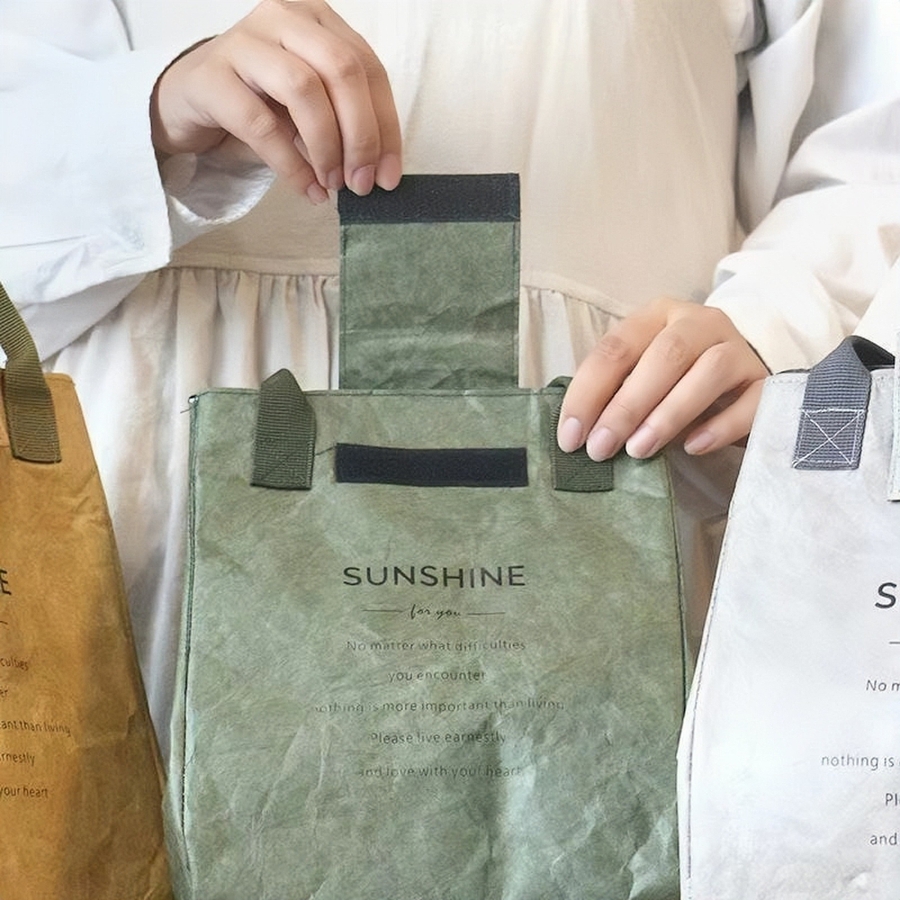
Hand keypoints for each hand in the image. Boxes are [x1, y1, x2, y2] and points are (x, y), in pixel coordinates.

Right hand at [149, 0, 401, 202]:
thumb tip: (381, 172)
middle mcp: (282, 17)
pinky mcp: (212, 77)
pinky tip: (308, 190)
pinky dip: (292, 165)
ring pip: (304, 89)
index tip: (390, 176)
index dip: (386, 127)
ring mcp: (243, 42)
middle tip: (362, 183)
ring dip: (327, 147)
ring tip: (333, 184)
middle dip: (361, 136)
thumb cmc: (260, 102)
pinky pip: (262, 124)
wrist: (188, 102)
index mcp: (316, 19)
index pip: (368, 69)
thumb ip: (347, 124)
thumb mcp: (312, 107)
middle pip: (342, 70)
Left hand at [556, 297, 768, 459]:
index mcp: (656, 317)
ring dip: (668, 414)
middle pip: (664, 355)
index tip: (570, 437)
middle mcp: (699, 323)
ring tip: (639, 450)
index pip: (616, 348)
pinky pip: (749, 402)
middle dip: (626, 405)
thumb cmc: (677, 381)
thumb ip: (616, 393)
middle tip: (601, 448)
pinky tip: (693, 447)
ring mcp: (738, 349)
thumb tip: (579, 434)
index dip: (588, 393)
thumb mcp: (641, 377)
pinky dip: (719, 426)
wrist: (743, 380)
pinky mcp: (767, 382)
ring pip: (707, 371)